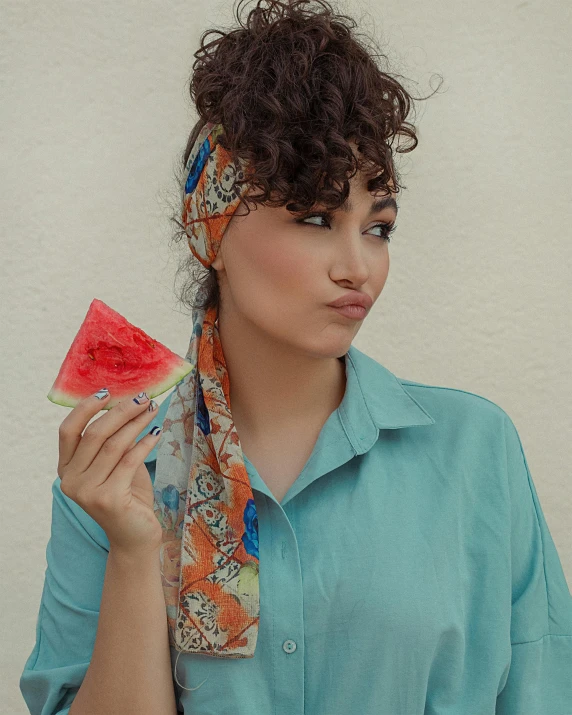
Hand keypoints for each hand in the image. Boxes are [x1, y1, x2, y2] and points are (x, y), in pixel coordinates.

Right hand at [57, 390, 163, 555]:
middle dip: (121, 411)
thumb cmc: (127, 495)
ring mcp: (87, 492)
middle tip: (143, 397)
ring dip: (137, 422)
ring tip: (153, 409)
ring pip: (114, 445)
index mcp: (66, 469)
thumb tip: (129, 402)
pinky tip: (157, 431)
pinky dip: (145, 442)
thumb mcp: (115, 464)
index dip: (86, 408)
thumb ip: (114, 440)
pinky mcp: (108, 499)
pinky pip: (129, 461)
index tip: (107, 391)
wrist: (134, 536)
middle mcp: (71, 481)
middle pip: (94, 434)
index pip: (68, 430)